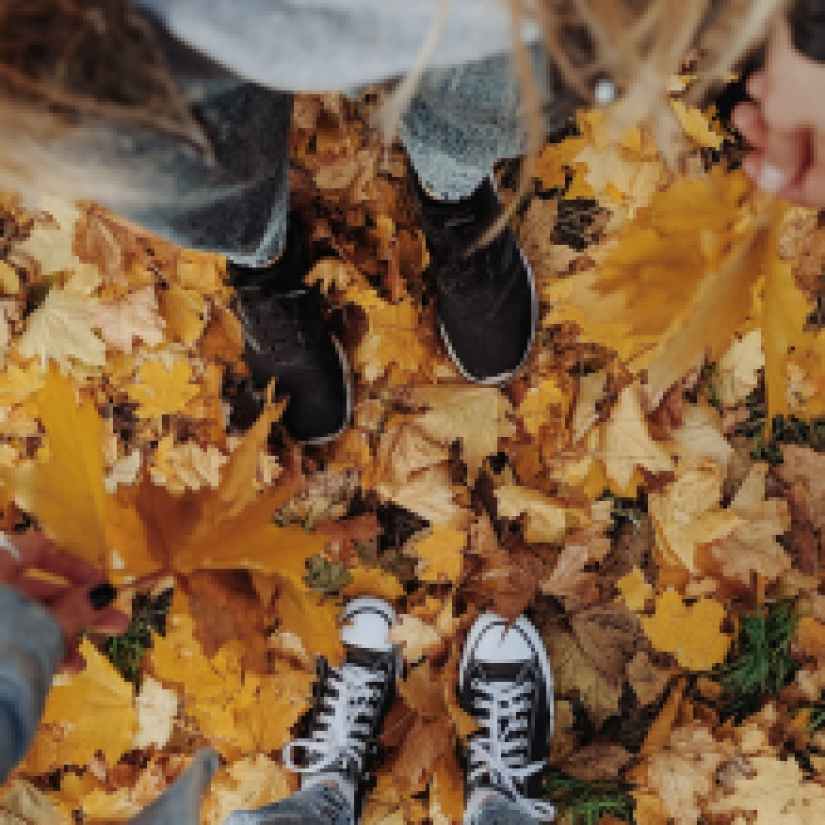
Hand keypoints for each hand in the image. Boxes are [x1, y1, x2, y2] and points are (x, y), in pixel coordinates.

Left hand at [0, 532, 128, 670]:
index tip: (100, 584)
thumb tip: (103, 593)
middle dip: (78, 609)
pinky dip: (34, 651)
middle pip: (33, 590)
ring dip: (61, 635)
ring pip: (21, 620)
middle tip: (116, 622)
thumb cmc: (5, 650)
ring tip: (90, 657)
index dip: (72, 565)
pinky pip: (8, 640)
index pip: (34, 549)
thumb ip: (77, 607)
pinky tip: (63, 671)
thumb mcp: (48, 626)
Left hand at [733, 16, 824, 205]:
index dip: (780, 183)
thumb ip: (779, 154)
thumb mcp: (788, 112)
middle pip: (817, 152)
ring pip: (818, 119)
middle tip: (747, 124)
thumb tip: (774, 179)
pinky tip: (771, 74)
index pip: (818, 190)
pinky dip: (798, 87)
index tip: (753, 168)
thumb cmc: (817, 58)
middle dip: (776, 135)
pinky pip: (822, 94)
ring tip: (753, 91)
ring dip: (780, 107)